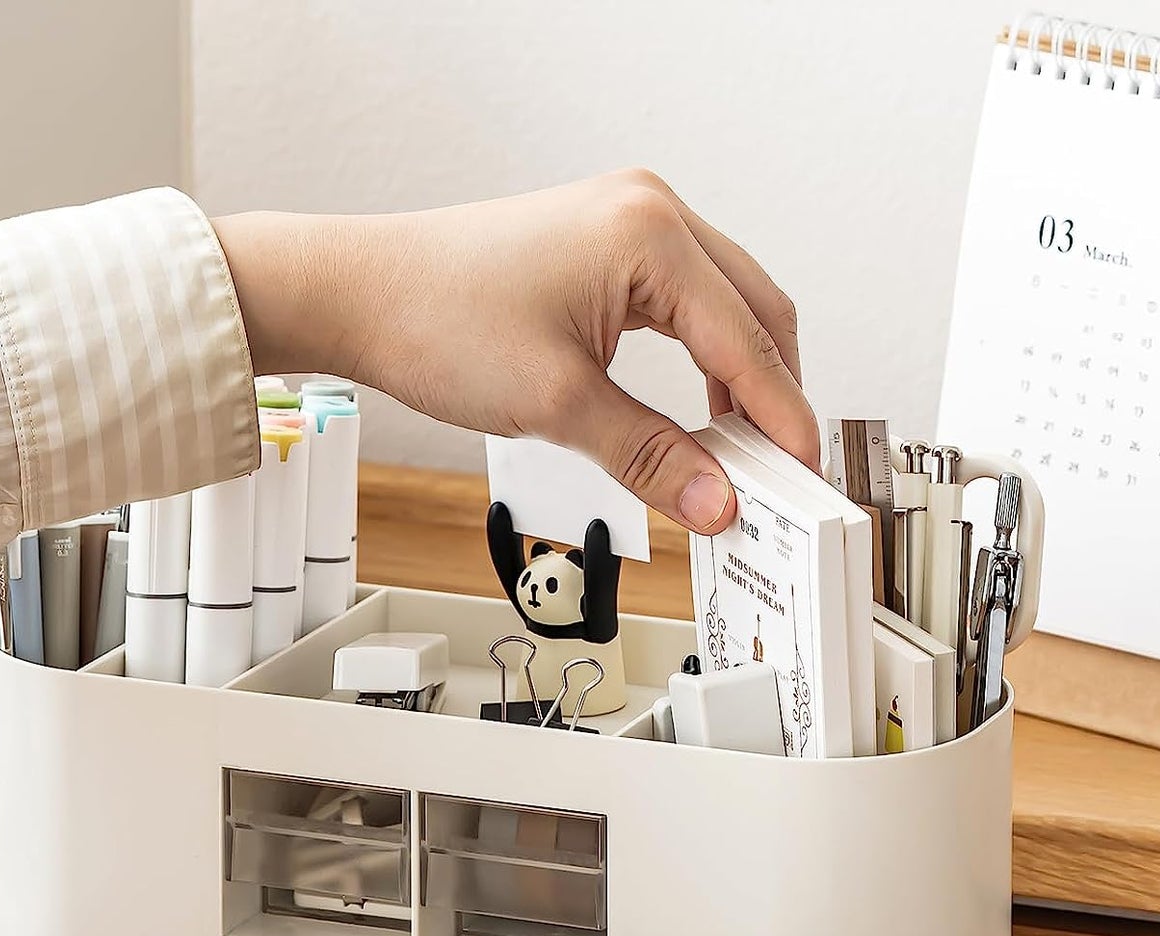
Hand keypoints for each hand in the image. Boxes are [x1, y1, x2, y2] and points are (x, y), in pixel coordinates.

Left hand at [213, 170, 817, 533]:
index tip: (800, 476)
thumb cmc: (435, 322)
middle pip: (756, 312)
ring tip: (738, 452)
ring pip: (724, 306)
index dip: (782, 418)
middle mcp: (649, 212)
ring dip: (741, 376)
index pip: (749, 339)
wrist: (359, 294)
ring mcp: (627, 222)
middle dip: (773, 395)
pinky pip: (683, 303)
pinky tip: (697, 409)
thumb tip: (715, 501)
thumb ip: (651, 458)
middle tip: (776, 471)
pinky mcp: (604, 245)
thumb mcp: (558, 405)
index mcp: (649, 233)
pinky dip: (702, 356)